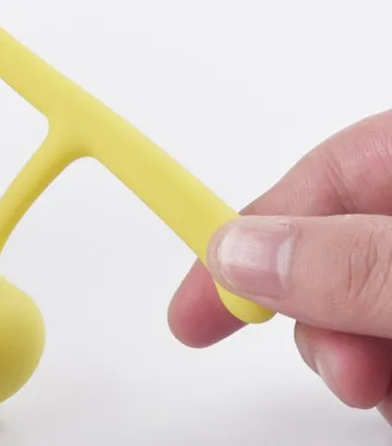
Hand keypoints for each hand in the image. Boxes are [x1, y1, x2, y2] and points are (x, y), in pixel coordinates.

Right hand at [169, 111, 391, 419]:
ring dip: (361, 361)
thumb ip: (353, 263)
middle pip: (339, 251)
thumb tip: (241, 254)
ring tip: (391, 394)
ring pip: (365, 308)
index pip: (321, 175)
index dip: (250, 233)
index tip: (196, 298)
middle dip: (322, 317)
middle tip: (345, 372)